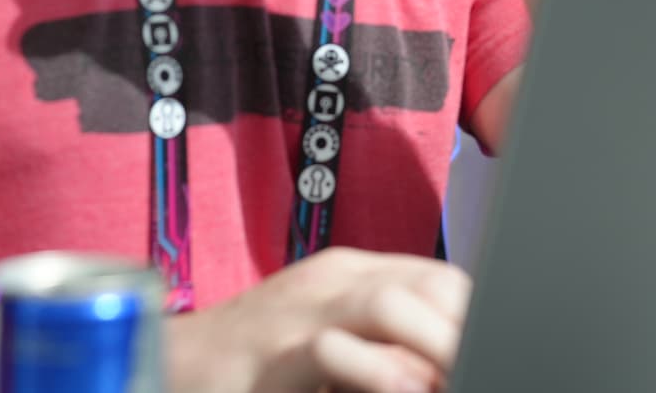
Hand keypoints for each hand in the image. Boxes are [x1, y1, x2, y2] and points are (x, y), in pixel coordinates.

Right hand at [169, 248, 467, 392]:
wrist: (162, 366)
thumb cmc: (251, 365)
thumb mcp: (324, 342)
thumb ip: (380, 347)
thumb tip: (440, 367)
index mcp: (348, 274)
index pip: (437, 277)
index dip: (473, 314)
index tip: (493, 348)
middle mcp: (328, 282)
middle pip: (425, 285)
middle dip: (464, 328)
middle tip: (484, 365)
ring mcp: (296, 312)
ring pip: (388, 305)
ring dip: (436, 346)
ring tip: (456, 377)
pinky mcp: (268, 355)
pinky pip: (331, 352)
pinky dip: (378, 374)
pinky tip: (401, 391)